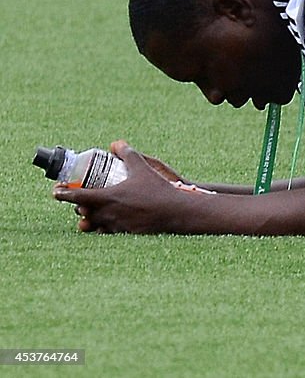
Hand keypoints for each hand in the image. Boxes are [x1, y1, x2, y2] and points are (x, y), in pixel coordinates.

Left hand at [53, 142, 189, 233]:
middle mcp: (107, 214)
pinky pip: (106, 231)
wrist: (174, 212)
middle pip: (83, 212)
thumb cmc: (158, 190)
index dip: (63, 193)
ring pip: (92, 224)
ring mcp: (115, 225)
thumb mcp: (143, 168)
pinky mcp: (124, 233)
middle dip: (78, 205)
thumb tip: (116, 144)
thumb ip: (128, 154)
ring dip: (88, 218)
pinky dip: (102, 226)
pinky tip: (107, 221)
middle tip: (80, 197)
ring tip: (91, 211)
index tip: (56, 191)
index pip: (77, 196)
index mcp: (107, 197)